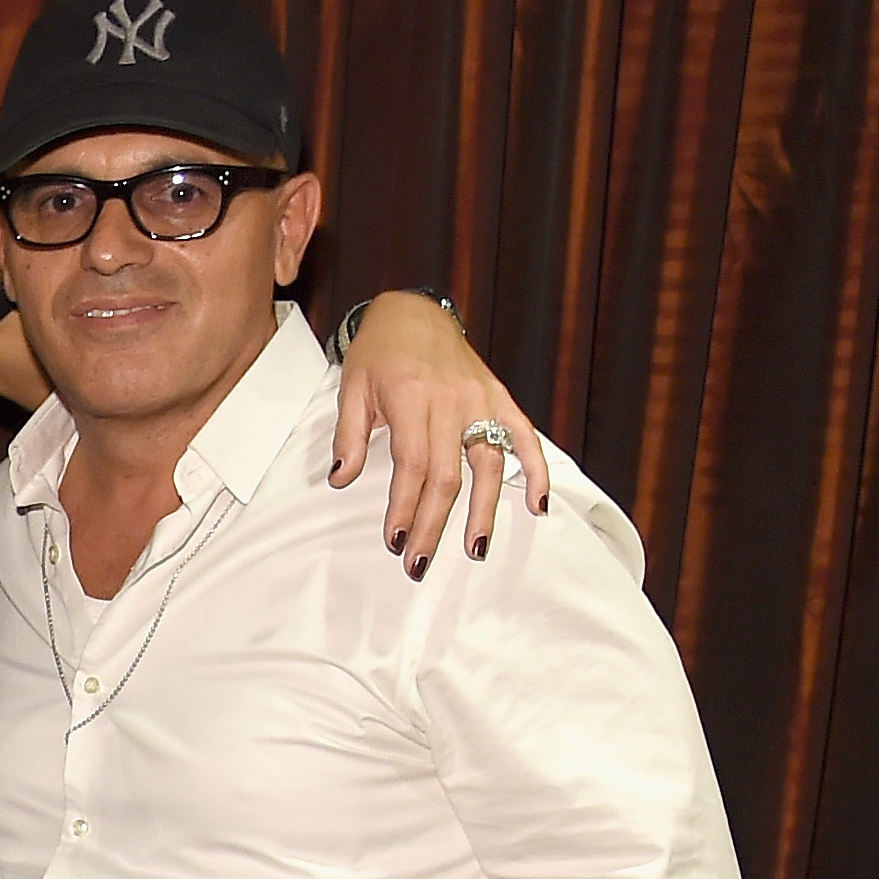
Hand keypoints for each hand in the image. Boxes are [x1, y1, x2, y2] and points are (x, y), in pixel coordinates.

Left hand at [333, 297, 550, 569]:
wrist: (413, 314)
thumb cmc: (378, 354)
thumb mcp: (349, 389)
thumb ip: (348, 437)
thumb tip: (341, 479)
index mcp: (412, 398)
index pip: (413, 465)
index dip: (405, 507)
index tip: (395, 541)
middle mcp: (452, 402)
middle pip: (447, 476)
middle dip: (434, 525)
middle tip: (420, 563)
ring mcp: (481, 401)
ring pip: (488, 465)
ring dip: (484, 511)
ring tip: (474, 549)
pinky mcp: (500, 399)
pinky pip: (524, 437)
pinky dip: (536, 471)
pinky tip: (538, 505)